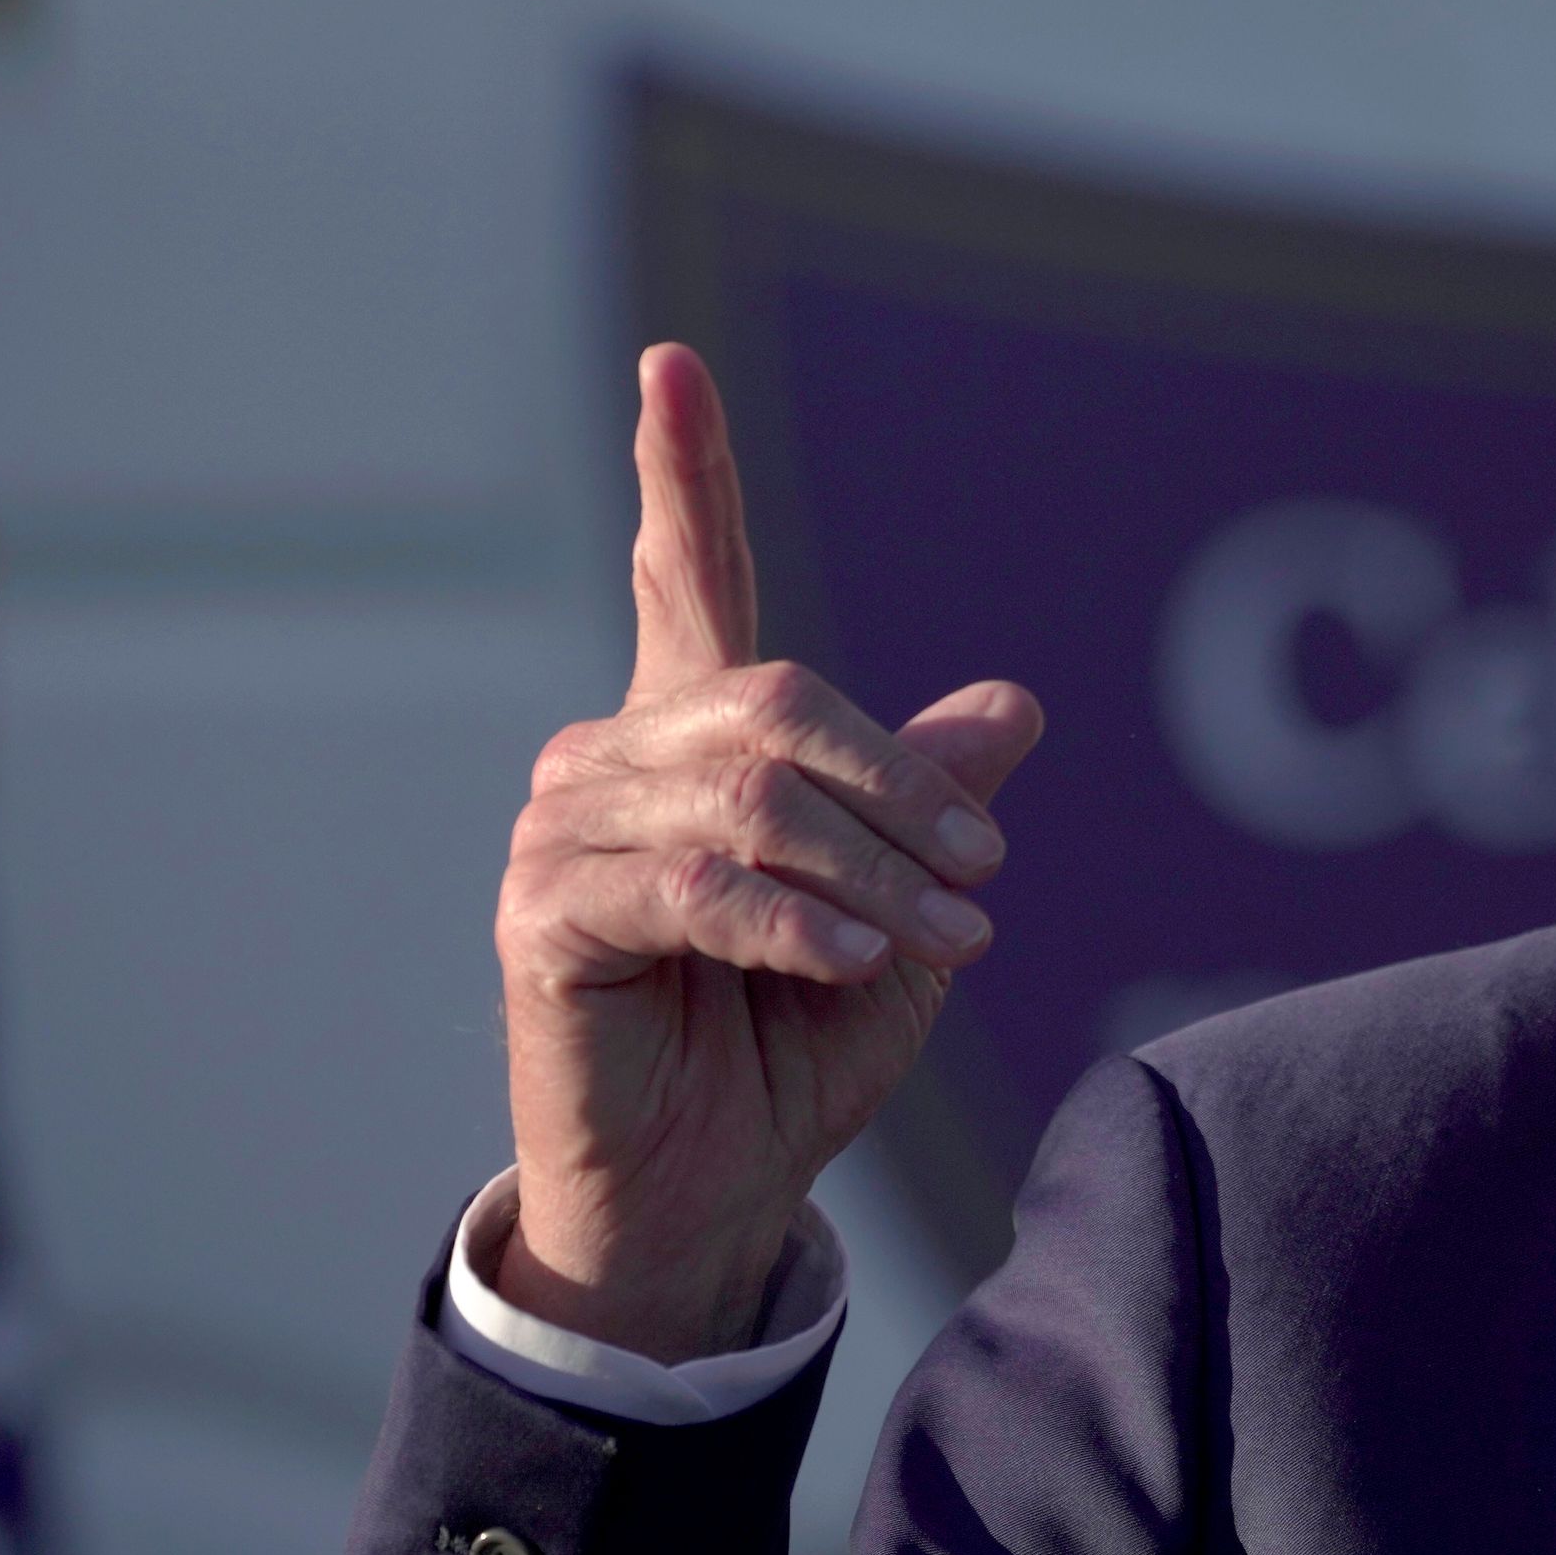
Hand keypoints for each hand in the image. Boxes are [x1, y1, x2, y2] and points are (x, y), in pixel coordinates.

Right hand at [491, 343, 1044, 1359]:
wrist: (711, 1190)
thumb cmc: (794, 1050)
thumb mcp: (902, 918)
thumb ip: (935, 809)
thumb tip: (1014, 705)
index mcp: (695, 739)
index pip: (688, 575)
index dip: (683, 471)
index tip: (673, 363)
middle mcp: (614, 757)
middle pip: (777, 705)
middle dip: (903, 790)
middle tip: (990, 875)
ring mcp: (562, 829)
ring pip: (750, 802)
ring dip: (870, 876)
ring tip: (945, 940)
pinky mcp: (541, 915)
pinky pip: (689, 885)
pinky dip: (788, 921)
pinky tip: (852, 963)